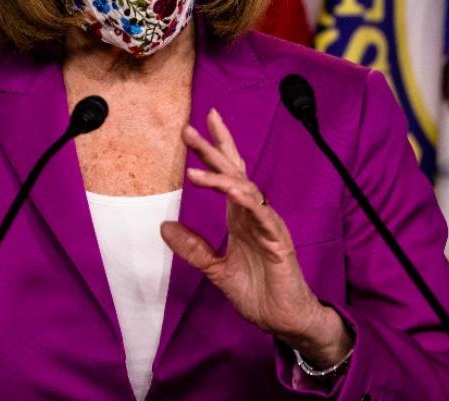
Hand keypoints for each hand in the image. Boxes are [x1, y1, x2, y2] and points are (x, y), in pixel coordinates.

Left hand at [159, 108, 351, 366]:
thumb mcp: (216, 270)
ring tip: (195, 171)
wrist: (284, 319)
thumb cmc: (258, 293)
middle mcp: (253, 214)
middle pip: (234, 172)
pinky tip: (234, 192)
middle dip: (213, 149)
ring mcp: (267, 225)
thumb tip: (164, 226)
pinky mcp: (279, 241)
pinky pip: (263, 216)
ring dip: (221, 177)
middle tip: (189, 129)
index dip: (213, 151)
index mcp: (239, 217)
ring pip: (246, 190)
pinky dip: (248, 202)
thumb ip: (193, 248)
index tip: (193, 129)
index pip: (226, 176)